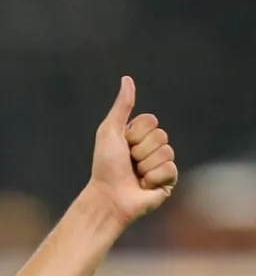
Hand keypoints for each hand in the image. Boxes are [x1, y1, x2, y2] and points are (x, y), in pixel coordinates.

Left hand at [87, 76, 178, 225]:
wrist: (108, 196)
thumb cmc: (105, 166)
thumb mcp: (110, 132)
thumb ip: (122, 106)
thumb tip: (127, 79)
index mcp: (139, 135)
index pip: (151, 121)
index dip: (135, 133)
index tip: (122, 145)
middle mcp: (151, 148)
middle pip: (161, 135)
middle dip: (140, 150)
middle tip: (128, 163)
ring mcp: (161, 164)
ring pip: (167, 152)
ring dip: (146, 165)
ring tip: (135, 176)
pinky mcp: (168, 181)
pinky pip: (170, 169)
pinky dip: (153, 177)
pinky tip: (144, 185)